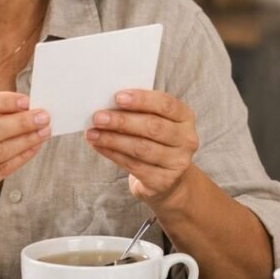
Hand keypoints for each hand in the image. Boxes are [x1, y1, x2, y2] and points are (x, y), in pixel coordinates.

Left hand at [86, 89, 198, 206]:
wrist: (168, 179)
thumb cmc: (155, 142)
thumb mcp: (155, 122)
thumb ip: (139, 112)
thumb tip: (108, 105)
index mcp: (185, 117)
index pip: (166, 104)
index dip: (142, 100)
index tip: (117, 97)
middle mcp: (187, 139)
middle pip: (153, 127)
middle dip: (122, 121)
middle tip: (98, 117)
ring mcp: (178, 162)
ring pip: (141, 148)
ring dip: (113, 140)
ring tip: (93, 134)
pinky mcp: (164, 181)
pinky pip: (134, 166)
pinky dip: (113, 154)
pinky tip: (99, 147)